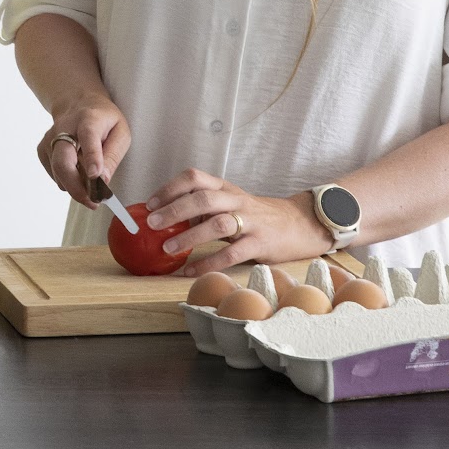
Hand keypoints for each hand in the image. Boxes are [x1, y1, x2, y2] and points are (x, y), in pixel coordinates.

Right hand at [37, 94, 130, 207]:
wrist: (77, 103)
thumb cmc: (103, 120)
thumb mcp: (120, 132)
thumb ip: (113, 155)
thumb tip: (103, 181)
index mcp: (88, 120)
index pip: (88, 137)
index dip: (92, 157)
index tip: (96, 175)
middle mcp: (64, 129)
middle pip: (63, 161)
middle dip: (76, 186)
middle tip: (92, 202)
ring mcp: (49, 140)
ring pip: (59, 174)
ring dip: (76, 186)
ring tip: (91, 180)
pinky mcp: (42, 151)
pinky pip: (56, 176)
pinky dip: (68, 180)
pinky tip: (77, 169)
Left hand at [143, 169, 332, 276]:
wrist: (299, 224)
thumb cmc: (256, 216)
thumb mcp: (230, 203)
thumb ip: (202, 208)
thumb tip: (165, 218)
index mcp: (225, 188)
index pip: (194, 177)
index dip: (170, 188)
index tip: (150, 204)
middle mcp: (237, 200)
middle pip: (203, 198)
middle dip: (174, 210)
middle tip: (152, 223)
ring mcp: (251, 221)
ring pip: (218, 224)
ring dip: (190, 236)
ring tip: (168, 248)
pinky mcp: (261, 244)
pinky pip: (233, 253)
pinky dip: (209, 263)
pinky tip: (191, 272)